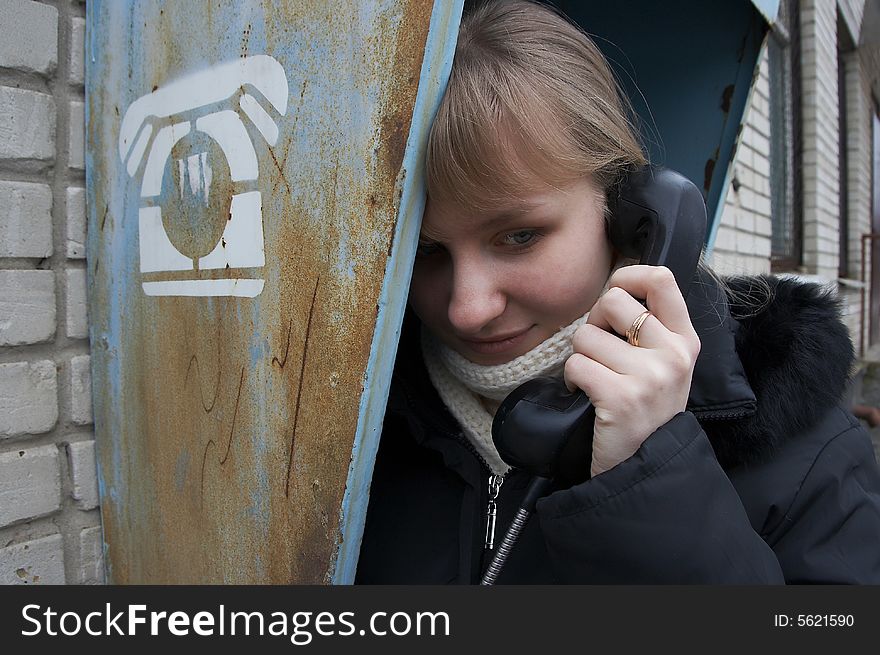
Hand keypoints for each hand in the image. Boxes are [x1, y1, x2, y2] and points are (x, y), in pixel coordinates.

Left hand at [564, 265, 700, 476]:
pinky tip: (585, 395)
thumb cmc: (645, 411)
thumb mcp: (664, 367)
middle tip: (599, 352)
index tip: (614, 295)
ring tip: (595, 380)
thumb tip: (617, 287)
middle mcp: (673, 355)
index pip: (661, 278)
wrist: (645, 469)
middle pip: (613, 301)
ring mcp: (650, 376)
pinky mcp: (621, 398)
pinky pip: (575, 365)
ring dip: (580, 357)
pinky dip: (570, 379)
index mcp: (685, 340)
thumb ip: (650, 329)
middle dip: (593, 322)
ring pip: (585, 336)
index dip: (627, 276)